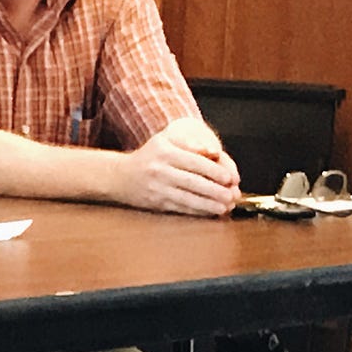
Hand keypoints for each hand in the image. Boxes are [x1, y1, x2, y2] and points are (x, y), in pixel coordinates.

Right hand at [119, 118, 240, 215]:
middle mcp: (159, 170)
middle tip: (232, 195)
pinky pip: (180, 207)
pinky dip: (197, 211)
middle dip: (216, 190)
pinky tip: (210, 211)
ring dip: (209, 204)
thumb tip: (213, 152)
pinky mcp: (155, 202)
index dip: (215, 172)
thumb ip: (190, 143)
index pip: (195, 162)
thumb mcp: (166, 140)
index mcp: (165, 152)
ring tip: (226, 206)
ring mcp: (157, 188)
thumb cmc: (149, 156)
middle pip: (194, 182)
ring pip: (188, 198)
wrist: (119, 176)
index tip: (230, 178)